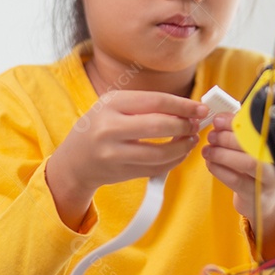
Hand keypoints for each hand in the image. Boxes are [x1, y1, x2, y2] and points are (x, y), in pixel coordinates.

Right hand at [47, 91, 206, 228]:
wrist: (74, 161)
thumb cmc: (100, 126)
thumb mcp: (114, 106)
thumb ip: (147, 105)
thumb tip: (187, 109)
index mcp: (111, 103)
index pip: (156, 101)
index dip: (183, 105)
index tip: (201, 108)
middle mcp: (110, 128)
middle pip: (159, 126)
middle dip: (184, 125)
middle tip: (196, 124)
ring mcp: (114, 153)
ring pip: (160, 152)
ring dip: (183, 147)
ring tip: (191, 139)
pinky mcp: (121, 173)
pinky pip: (156, 168)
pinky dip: (174, 161)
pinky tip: (180, 152)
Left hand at [202, 113, 274, 259]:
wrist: (265, 200)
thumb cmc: (256, 168)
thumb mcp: (252, 148)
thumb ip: (240, 132)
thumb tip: (221, 117)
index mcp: (274, 143)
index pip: (257, 128)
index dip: (236, 122)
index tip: (219, 120)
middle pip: (253, 145)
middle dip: (227, 139)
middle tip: (212, 136)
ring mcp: (268, 179)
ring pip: (246, 163)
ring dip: (222, 154)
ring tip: (208, 150)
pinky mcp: (255, 194)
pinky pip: (236, 180)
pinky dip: (219, 170)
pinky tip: (210, 163)